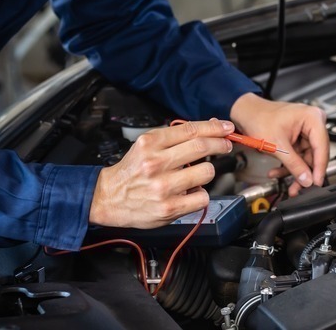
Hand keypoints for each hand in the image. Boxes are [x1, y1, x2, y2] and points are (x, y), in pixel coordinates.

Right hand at [88, 118, 233, 227]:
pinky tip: (190, 192)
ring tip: (197, 174)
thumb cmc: (132, 171)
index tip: (226, 128)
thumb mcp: (146, 146)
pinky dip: (201, 194)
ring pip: (206, 172)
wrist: (109, 198)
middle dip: (220, 144)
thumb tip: (209, 127)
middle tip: (226, 145)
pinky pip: (202, 197)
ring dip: (208, 172)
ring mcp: (163, 186)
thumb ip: (175, 137)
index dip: (214, 127)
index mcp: (150, 143)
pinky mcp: (169, 207)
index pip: (191, 130)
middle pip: (201, 148)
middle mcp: (156, 162)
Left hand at [230, 93, 327, 196]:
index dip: (319, 168)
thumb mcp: (277, 144)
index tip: (316, 182)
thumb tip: (307, 180)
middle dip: (304, 172)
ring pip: (306, 157)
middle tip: (300, 186)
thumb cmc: (259, 118)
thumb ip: (294, 164)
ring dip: (295, 171)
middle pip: (315, 154)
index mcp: (312, 118)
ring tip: (286, 183)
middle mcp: (312, 122)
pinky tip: (278, 172)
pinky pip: (299, 155)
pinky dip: (289, 165)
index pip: (321, 147)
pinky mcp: (299, 137)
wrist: (246, 113)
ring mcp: (306, 130)